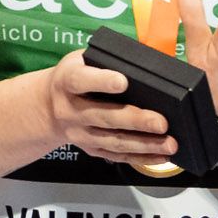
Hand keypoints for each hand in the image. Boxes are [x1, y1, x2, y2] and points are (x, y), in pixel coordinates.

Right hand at [37, 47, 172, 167]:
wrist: (47, 107)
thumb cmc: (75, 76)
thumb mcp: (82, 59)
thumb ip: (108, 60)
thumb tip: (150, 60)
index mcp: (68, 81)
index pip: (82, 81)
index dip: (102, 81)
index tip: (123, 82)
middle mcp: (71, 110)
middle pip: (104, 117)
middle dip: (135, 121)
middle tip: (161, 122)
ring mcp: (80, 133)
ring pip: (114, 141)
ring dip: (144, 144)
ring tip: (169, 143)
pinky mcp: (91, 149)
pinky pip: (117, 156)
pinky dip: (140, 158)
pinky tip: (161, 155)